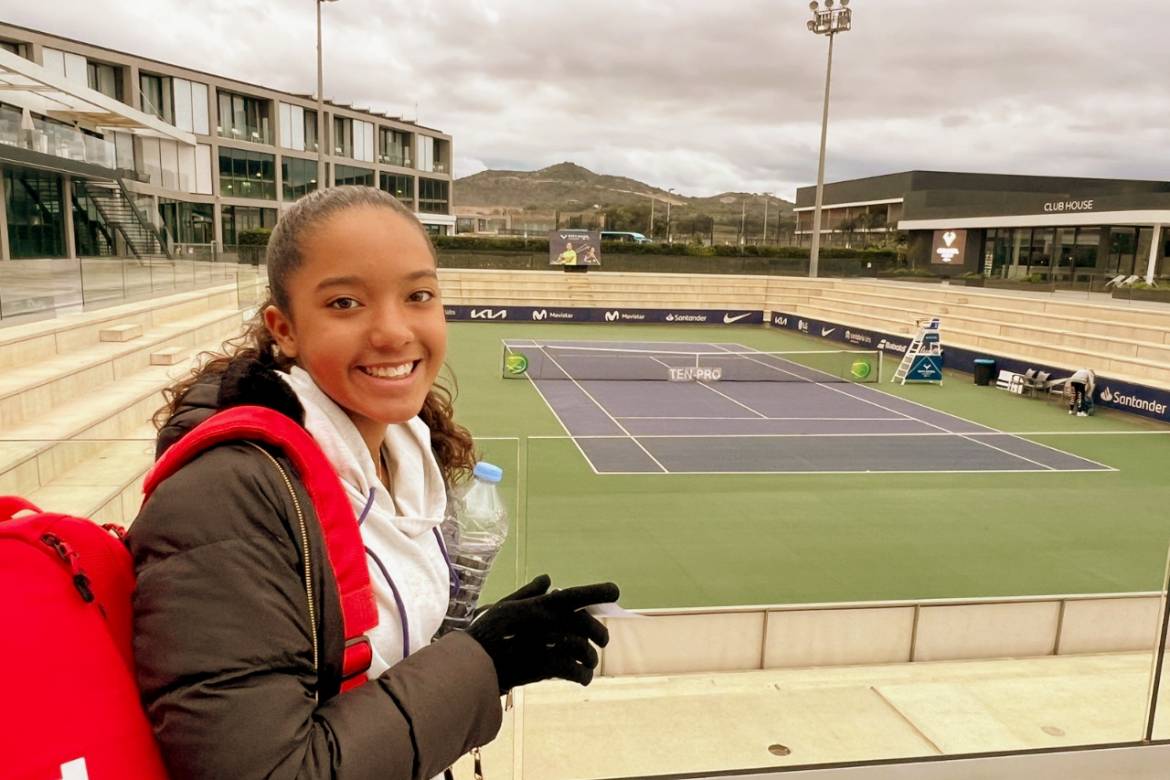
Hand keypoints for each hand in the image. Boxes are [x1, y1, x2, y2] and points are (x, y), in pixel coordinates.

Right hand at [466, 575, 619, 693]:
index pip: (574, 594)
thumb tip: (547, 578)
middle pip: (584, 622)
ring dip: (590, 657)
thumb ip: (530, 593)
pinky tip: (583, 679)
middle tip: (603, 642)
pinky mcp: (541, 666)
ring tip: (590, 665)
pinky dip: (582, 675)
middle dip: (599, 632)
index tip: (615, 591)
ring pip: (582, 646)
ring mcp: (544, 643)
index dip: (596, 591)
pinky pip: (572, 670)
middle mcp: (545, 622)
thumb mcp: (506, 606)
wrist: (471, 663)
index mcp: (539, 605)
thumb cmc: (487, 633)